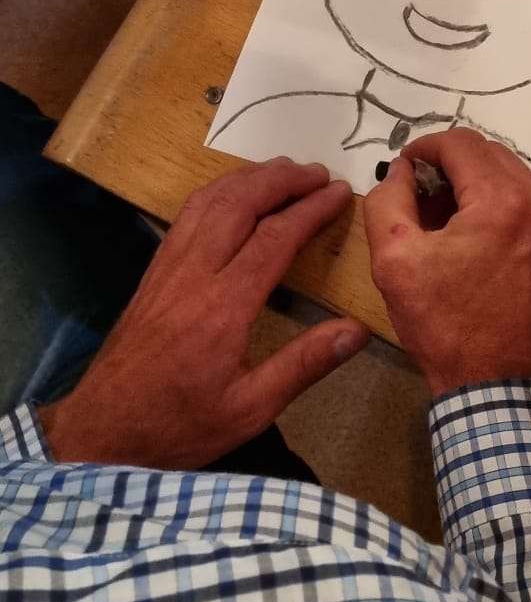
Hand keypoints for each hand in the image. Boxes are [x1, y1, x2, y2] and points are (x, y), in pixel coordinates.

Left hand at [40, 160, 366, 468]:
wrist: (103, 430)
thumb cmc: (180, 425)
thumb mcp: (250, 408)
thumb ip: (304, 365)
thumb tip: (357, 331)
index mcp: (224, 306)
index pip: (275, 238)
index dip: (311, 210)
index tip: (341, 193)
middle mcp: (193, 274)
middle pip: (239, 205)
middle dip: (282, 181)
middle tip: (318, 172)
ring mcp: (168, 269)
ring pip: (208, 202)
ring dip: (248, 179)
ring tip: (283, 171)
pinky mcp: (153, 274)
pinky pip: (186, 216)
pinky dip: (216, 193)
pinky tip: (231, 194)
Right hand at [364, 129, 530, 396]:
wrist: (498, 390)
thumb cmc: (444, 327)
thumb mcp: (395, 261)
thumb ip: (388, 201)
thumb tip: (399, 171)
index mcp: (502, 203)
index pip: (461, 144)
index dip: (425, 147)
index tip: (404, 166)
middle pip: (492, 156)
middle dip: (452, 165)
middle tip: (421, 192)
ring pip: (515, 180)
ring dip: (479, 186)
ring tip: (447, 219)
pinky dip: (503, 210)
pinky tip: (478, 241)